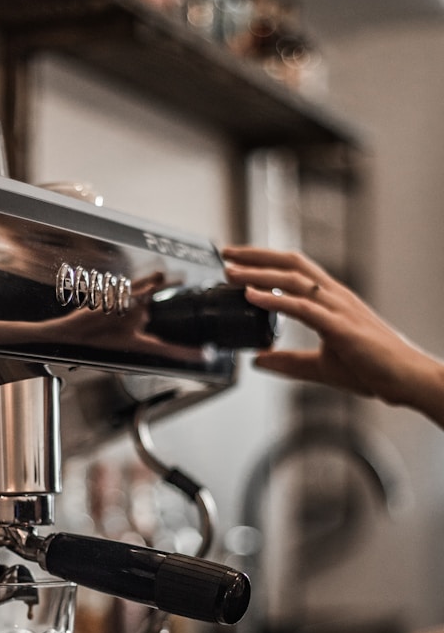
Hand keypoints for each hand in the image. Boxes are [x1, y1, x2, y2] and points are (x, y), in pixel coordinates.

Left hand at [222, 246, 443, 424]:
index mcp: (332, 300)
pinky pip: (302, 307)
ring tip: (231, 272)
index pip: (295, 269)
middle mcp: (335, 296)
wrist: (406, 379)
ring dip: (258, 273)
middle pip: (291, 262)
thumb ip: (288, 362)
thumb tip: (258, 361)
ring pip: (293, 279)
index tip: (238, 260)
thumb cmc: (374, 369)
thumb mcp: (321, 367)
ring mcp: (338, 308)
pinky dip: (274, 298)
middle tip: (226, 253)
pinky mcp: (340, 327)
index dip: (265, 260)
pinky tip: (252, 296)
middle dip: (255, 255)